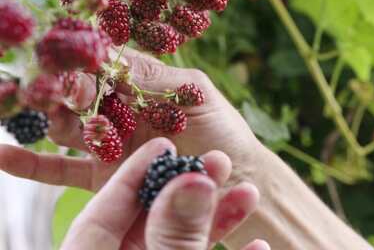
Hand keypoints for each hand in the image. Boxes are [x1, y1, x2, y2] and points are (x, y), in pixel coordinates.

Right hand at [0, 48, 261, 191]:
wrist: (235, 181)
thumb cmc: (223, 132)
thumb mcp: (194, 94)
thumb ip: (153, 77)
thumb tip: (107, 56)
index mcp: (142, 83)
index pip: (101, 64)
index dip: (82, 61)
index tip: (68, 63)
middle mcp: (120, 110)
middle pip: (77, 94)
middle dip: (60, 88)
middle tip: (48, 89)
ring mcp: (109, 143)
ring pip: (65, 127)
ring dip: (46, 118)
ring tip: (32, 111)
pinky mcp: (103, 177)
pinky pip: (61, 170)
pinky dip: (32, 163)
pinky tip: (5, 155)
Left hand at [59, 137, 265, 249]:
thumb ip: (172, 230)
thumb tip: (192, 181)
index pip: (103, 206)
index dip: (135, 171)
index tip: (165, 144)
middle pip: (151, 216)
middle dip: (188, 186)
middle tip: (217, 160)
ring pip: (183, 237)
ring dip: (218, 217)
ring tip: (249, 193)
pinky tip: (259, 245)